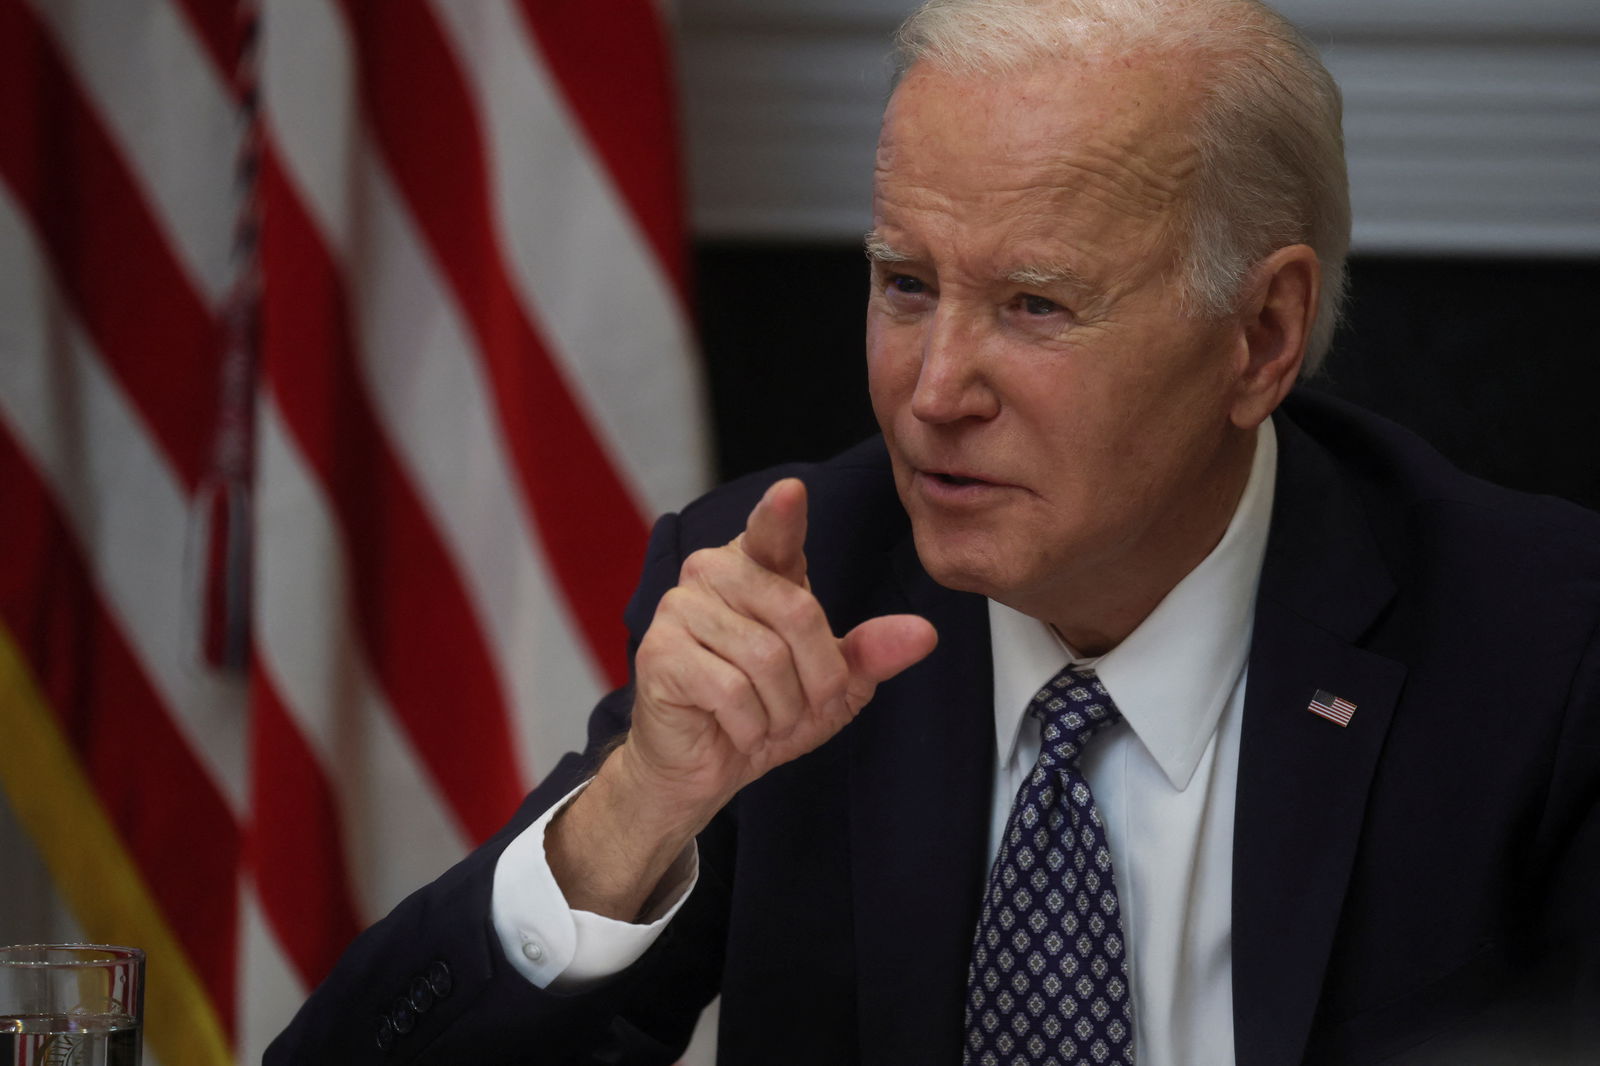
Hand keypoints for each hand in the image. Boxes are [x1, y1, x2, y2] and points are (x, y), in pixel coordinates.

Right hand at [548, 478, 936, 918]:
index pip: (773, 532)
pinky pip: (730, 690)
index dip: (782, 514)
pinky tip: (735, 729)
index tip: (792, 492)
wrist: (703, 767)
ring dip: (781, 709)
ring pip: (766, 658)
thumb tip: (925, 634)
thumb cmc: (766, 711)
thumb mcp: (834, 686)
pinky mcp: (658, 653)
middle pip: (798, 613)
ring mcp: (679, 609)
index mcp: (757, 565)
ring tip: (763, 718)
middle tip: (799, 706)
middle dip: (817, 679)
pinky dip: (749, 726)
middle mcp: (713, 573)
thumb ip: (873, 653)